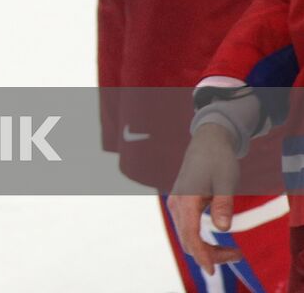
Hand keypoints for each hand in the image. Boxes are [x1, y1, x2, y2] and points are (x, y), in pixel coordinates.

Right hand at [167, 123, 243, 276]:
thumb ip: (224, 203)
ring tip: (234, 252)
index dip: (201, 254)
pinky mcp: (181, 205)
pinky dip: (202, 241)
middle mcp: (176, 204)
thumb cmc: (219, 160)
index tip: (212, 271)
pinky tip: (219, 242)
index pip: (190, 234)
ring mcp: (176, 205)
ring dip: (207, 250)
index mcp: (186, 199)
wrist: (207, 143)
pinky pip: (187, 230)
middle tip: (238, 255)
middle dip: (211, 255)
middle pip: (188, 240)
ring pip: (187, 237)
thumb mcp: (227, 180)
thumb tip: (224, 228)